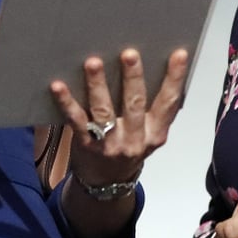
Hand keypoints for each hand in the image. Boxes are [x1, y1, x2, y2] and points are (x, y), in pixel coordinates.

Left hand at [50, 47, 187, 186]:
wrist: (106, 184)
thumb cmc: (128, 147)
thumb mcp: (148, 133)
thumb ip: (152, 108)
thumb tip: (152, 64)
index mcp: (155, 132)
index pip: (169, 102)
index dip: (175, 78)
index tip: (179, 54)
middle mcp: (135, 139)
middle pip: (135, 104)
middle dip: (133, 77)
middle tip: (130, 53)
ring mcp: (110, 144)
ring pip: (105, 111)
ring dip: (98, 85)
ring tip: (94, 63)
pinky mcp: (86, 144)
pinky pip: (76, 121)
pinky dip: (67, 102)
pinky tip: (59, 86)